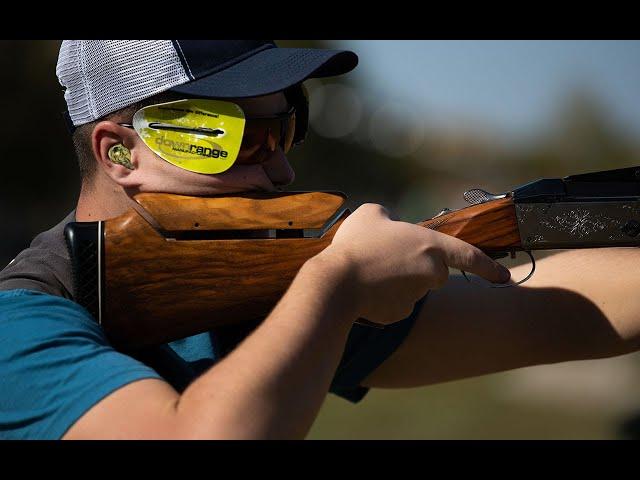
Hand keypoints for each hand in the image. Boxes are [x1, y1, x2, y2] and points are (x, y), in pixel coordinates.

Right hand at [319, 203, 510, 324]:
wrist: (337, 283)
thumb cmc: (357, 244)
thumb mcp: (371, 213)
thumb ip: (389, 216)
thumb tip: (390, 223)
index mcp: (431, 246)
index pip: (469, 256)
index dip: (489, 267)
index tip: (504, 278)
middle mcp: (431, 273)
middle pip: (432, 271)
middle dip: (414, 266)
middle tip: (383, 257)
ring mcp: (416, 297)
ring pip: (411, 288)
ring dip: (396, 281)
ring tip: (368, 271)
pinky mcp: (399, 315)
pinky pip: (396, 305)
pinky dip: (384, 299)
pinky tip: (366, 290)